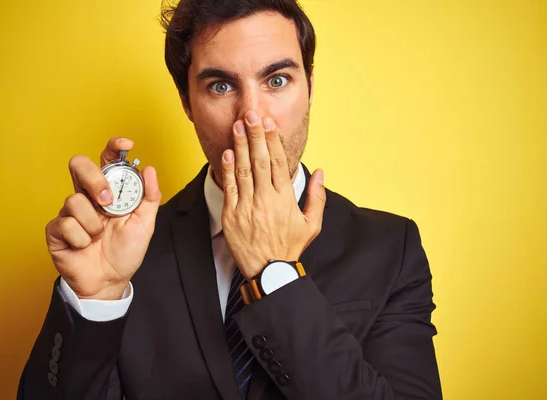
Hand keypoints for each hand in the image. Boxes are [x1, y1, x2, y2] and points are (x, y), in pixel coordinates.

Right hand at [45, 137, 161, 299]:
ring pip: (74, 200)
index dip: (113, 147)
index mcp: (109, 191)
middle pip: (79, 165)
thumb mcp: (145, 225)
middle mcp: (87, 196)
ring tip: (99, 237)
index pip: (107, 160)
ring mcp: (69, 212)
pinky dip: (81, 239)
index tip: (125, 145)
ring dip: (93, 224)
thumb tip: (149, 169)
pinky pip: (66, 225)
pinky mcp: (56, 230)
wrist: (109, 282)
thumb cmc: (124, 252)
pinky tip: (85, 246)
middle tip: (108, 201)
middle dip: (94, 179)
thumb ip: (150, 198)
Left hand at [221, 110, 325, 279]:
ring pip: (243, 170)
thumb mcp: (312, 224)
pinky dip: (227, 169)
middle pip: (261, 161)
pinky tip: (227, 153)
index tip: (269, 123)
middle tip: (251, 115)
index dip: (274, 141)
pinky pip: (229, 188)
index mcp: (286, 199)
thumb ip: (317, 196)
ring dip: (240, 146)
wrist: (269, 272)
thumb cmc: (290, 247)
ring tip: (237, 126)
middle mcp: (266, 200)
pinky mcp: (232, 215)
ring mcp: (247, 207)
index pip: (280, 163)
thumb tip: (319, 171)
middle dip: (256, 135)